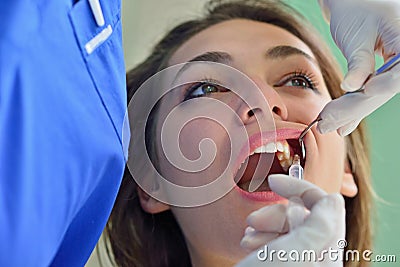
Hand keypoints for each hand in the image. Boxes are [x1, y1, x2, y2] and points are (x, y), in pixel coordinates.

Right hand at [236, 175, 344, 265]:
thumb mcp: (294, 252)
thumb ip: (319, 224)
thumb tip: (334, 198)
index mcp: (327, 254)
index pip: (324, 207)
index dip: (300, 189)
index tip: (274, 181)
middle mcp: (316, 258)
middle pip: (303, 218)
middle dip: (276, 214)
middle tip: (252, 220)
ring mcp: (300, 263)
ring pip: (288, 231)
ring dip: (264, 227)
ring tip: (247, 239)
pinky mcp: (284, 266)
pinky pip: (278, 244)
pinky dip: (261, 239)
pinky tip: (248, 244)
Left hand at [316, 0, 399, 135]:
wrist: (355, 2)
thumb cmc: (357, 8)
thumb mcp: (357, 34)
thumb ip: (359, 61)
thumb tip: (353, 87)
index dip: (387, 83)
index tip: (367, 90)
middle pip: (383, 90)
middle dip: (354, 107)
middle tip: (329, 121)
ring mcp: (393, 69)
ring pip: (374, 97)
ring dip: (350, 113)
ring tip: (327, 125)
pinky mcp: (380, 75)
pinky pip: (369, 94)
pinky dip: (352, 108)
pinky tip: (341, 125)